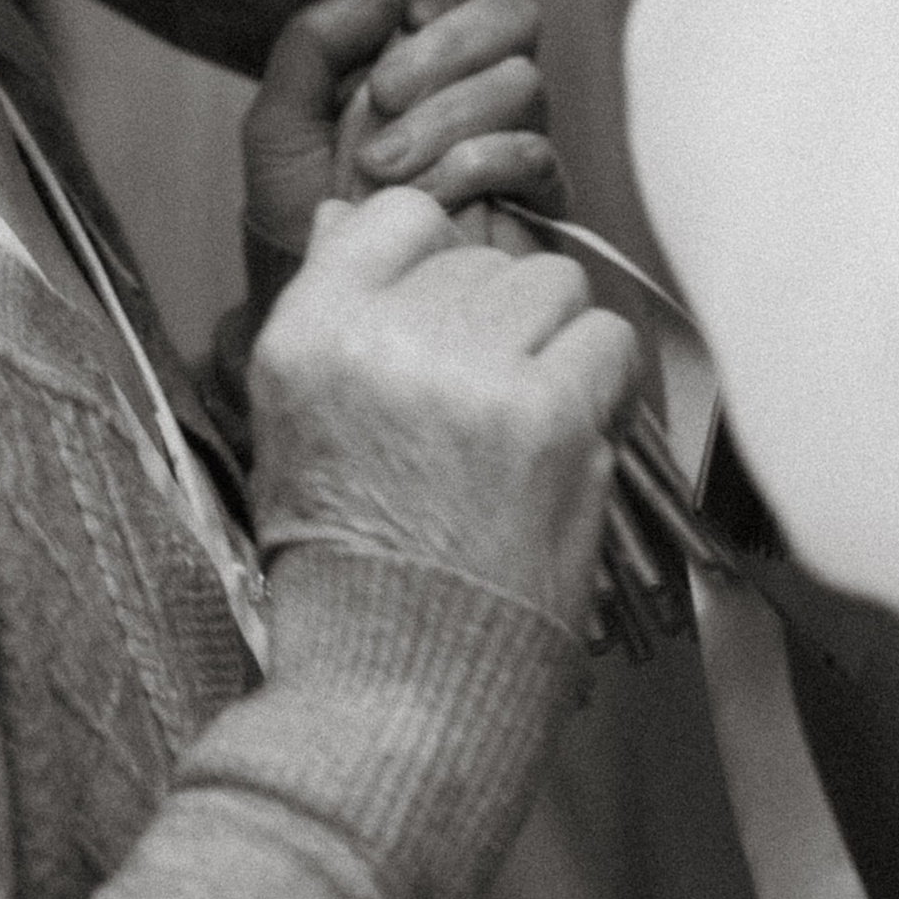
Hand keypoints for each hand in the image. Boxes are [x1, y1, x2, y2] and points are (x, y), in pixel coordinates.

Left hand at [242, 0, 562, 271]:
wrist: (319, 307)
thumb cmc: (296, 216)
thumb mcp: (278, 122)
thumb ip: (316, 41)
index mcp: (413, 43)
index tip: (407, 9)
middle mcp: (471, 78)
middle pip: (515, 11)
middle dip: (448, 46)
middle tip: (385, 94)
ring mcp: (507, 134)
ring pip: (523, 80)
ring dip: (447, 117)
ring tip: (382, 167)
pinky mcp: (531, 197)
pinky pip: (537, 153)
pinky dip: (479, 165)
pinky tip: (430, 195)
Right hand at [248, 189, 638, 633]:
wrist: (398, 684)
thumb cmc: (348, 563)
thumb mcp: (292, 424)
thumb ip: (327, 312)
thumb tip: (343, 214)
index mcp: (307, 333)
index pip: (398, 214)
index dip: (436, 261)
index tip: (446, 320)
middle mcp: (381, 337)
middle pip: (485, 256)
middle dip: (498, 319)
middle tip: (487, 403)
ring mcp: (468, 372)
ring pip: (553, 284)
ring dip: (554, 343)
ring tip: (529, 419)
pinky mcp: (547, 417)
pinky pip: (607, 340)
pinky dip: (603, 386)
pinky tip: (570, 439)